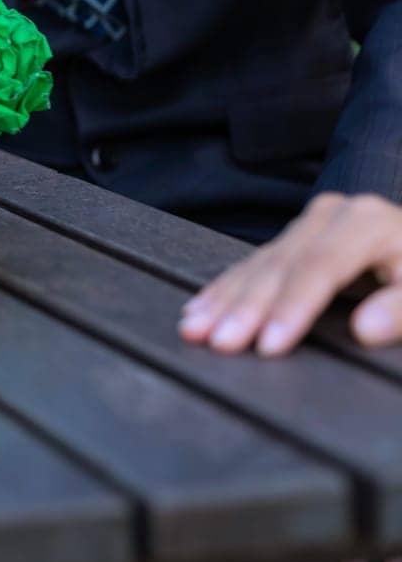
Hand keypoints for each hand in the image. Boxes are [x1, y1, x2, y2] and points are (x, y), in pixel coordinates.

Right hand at [179, 192, 401, 355]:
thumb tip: (365, 329)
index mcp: (367, 223)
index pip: (321, 266)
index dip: (292, 306)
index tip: (269, 346)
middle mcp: (331, 216)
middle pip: (281, 265)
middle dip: (246, 308)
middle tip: (219, 342)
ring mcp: (308, 224)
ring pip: (259, 264)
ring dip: (224, 301)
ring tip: (194, 329)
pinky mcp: (294, 238)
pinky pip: (252, 264)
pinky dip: (224, 290)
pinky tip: (200, 308)